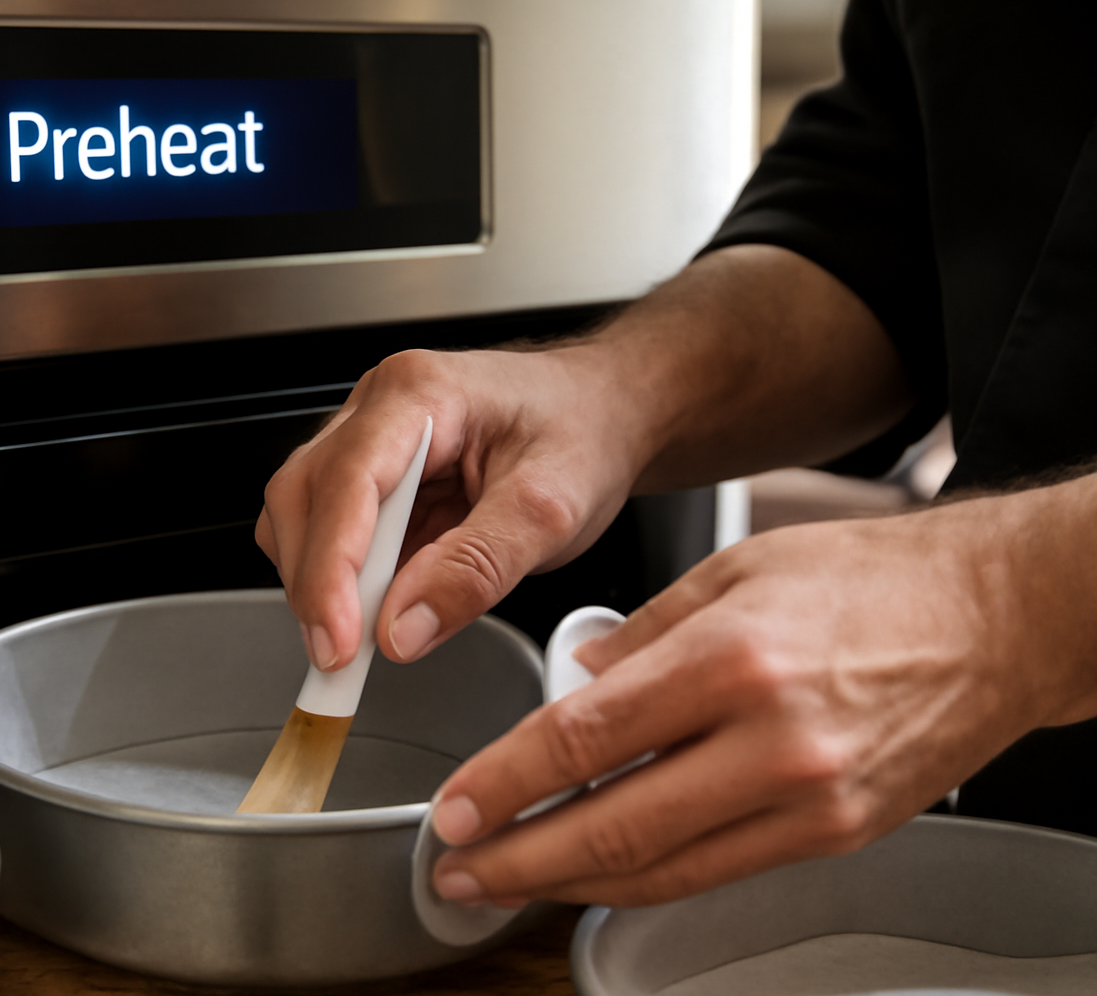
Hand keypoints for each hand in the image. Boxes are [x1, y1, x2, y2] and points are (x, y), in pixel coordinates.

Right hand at [255, 246, 913, 673]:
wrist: (631, 402)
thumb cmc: (597, 427)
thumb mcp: (555, 499)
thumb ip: (474, 562)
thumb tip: (403, 626)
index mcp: (417, 394)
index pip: (341, 484)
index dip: (328, 571)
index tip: (338, 645)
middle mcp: (382, 406)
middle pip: (300, 500)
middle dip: (311, 585)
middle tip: (340, 666)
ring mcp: (375, 437)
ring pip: (302, 516)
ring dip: (320, 584)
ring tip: (361, 648)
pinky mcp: (383, 471)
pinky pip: (332, 529)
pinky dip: (341, 580)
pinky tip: (380, 616)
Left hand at [430, 483, 1096, 907]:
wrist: (999, 620)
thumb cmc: (873, 580)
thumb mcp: (736, 569)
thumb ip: (641, 632)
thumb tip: (576, 681)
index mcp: (733, 659)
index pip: (584, 739)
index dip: (505, 784)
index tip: (454, 809)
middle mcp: (771, 742)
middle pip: (613, 826)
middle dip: (519, 859)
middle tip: (457, 871)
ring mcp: (808, 800)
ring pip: (662, 868)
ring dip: (571, 885)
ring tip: (509, 883)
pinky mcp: (836, 834)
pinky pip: (717, 872)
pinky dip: (647, 880)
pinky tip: (598, 874)